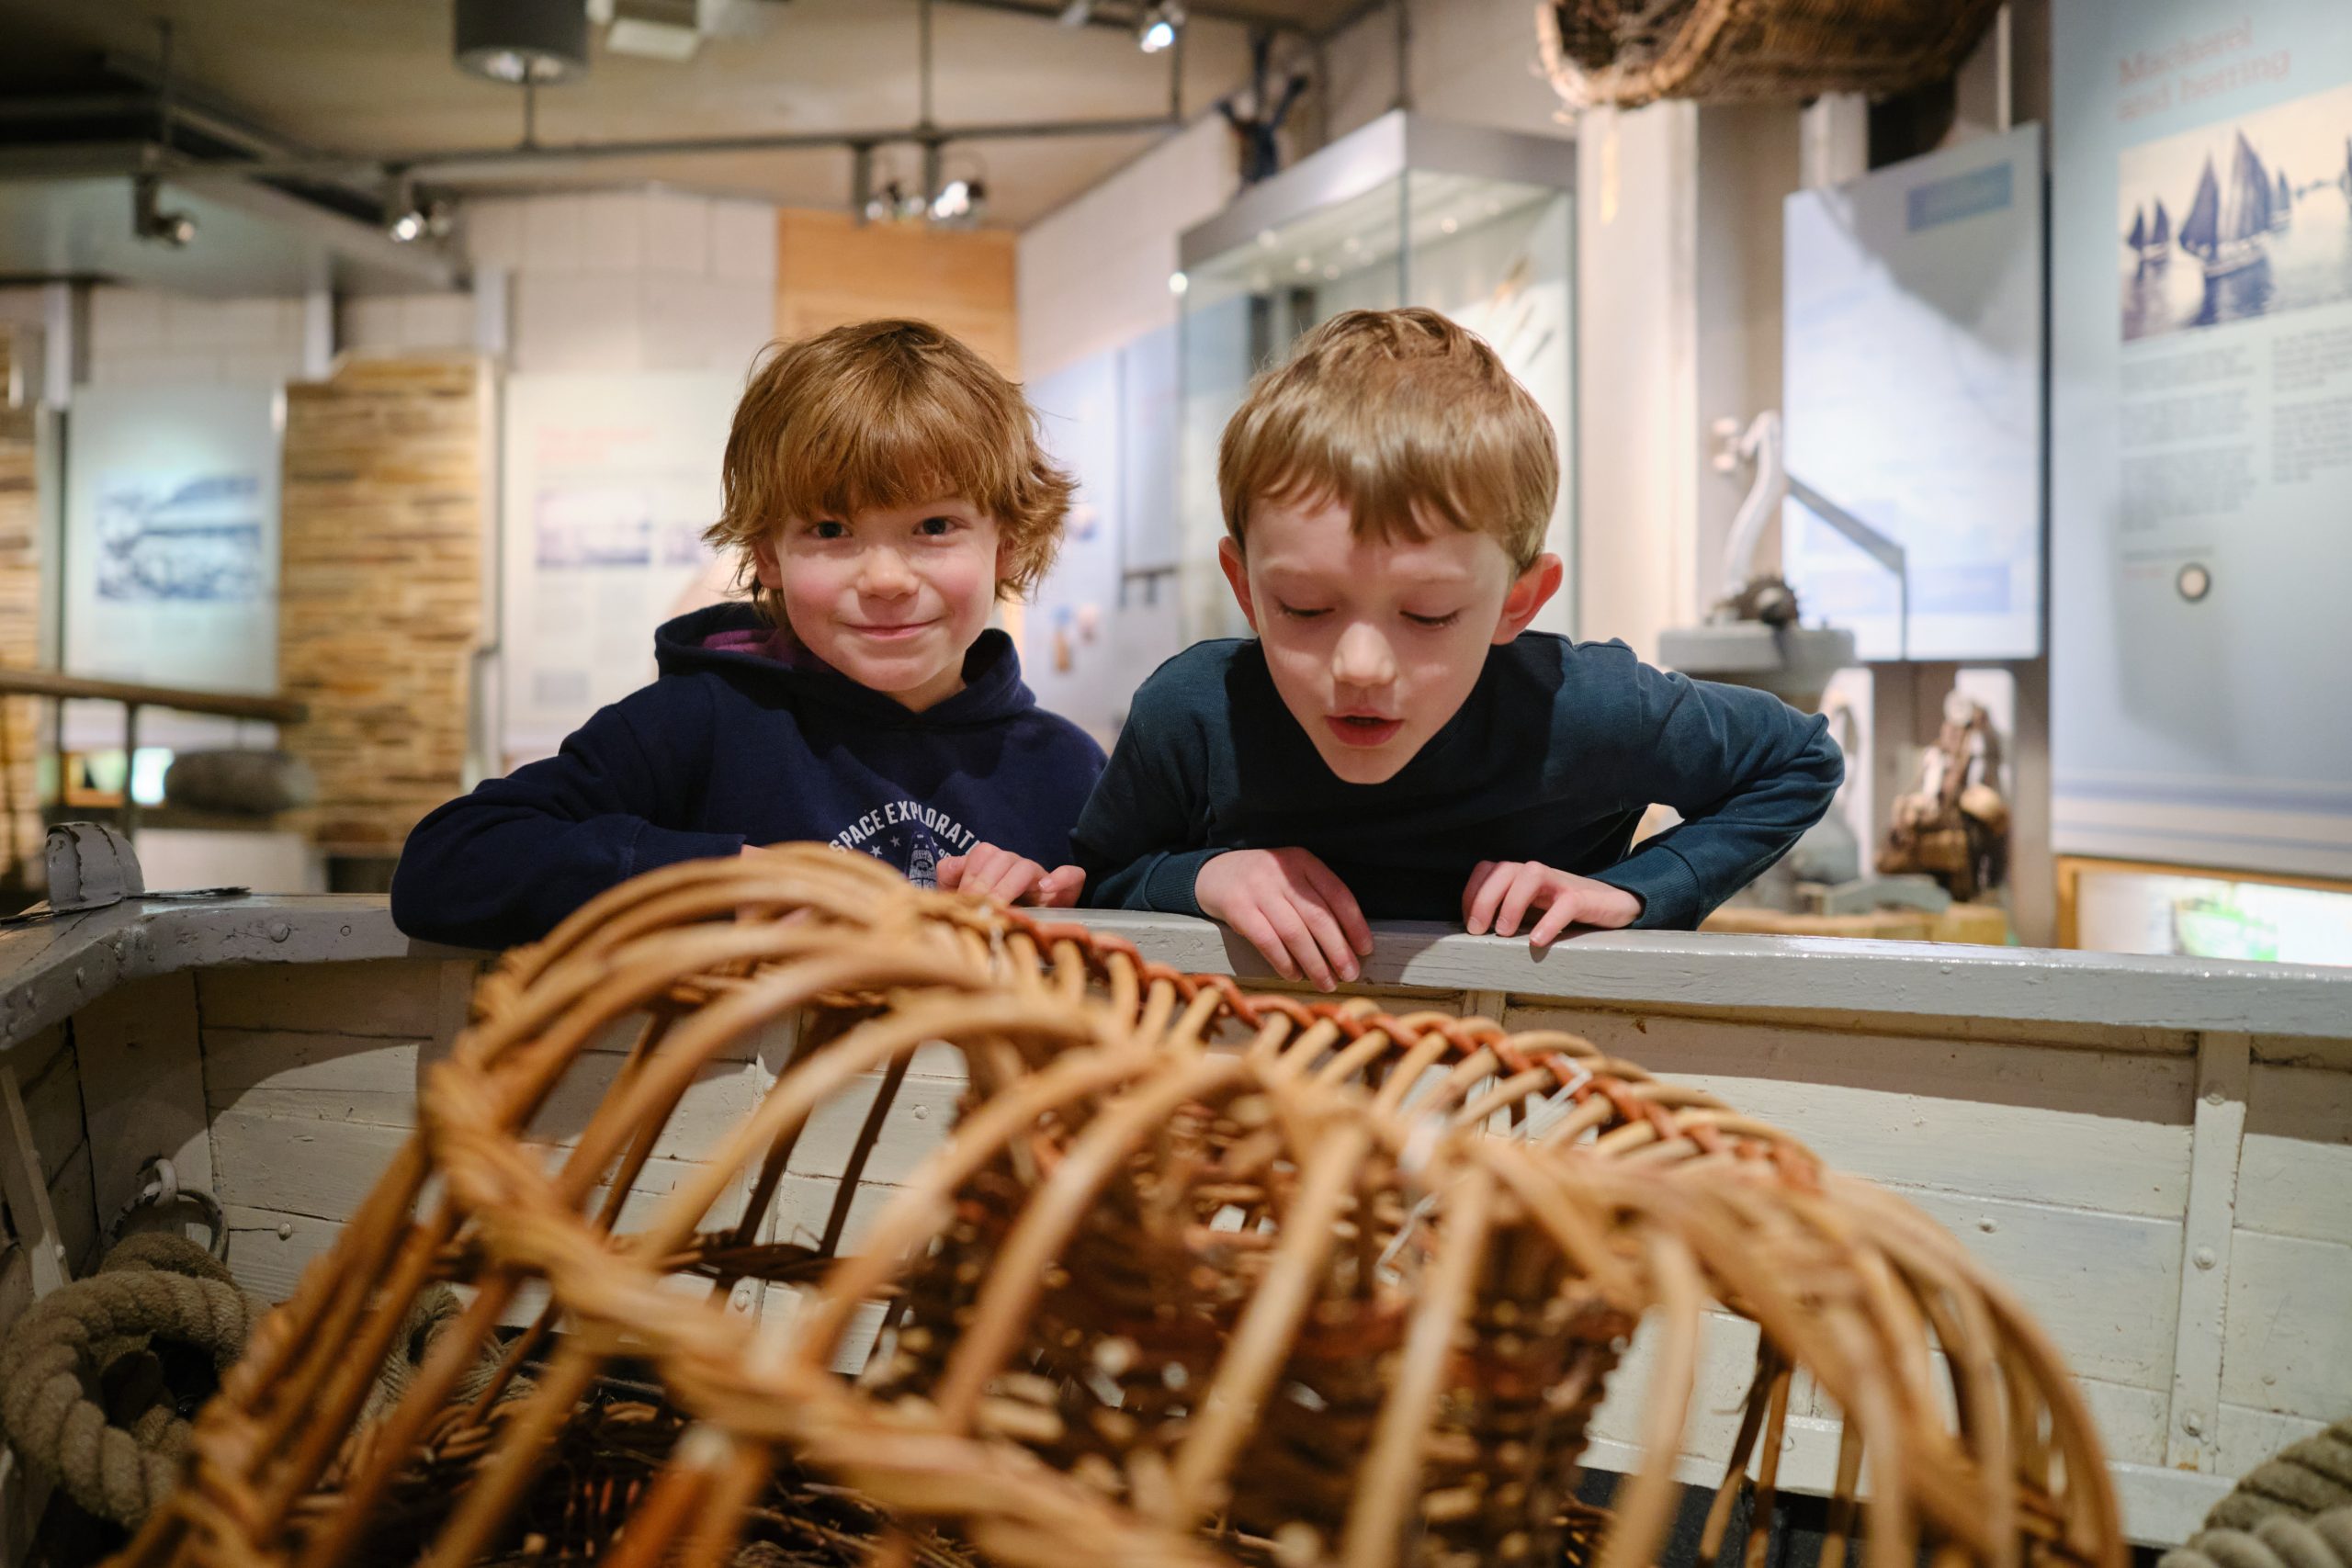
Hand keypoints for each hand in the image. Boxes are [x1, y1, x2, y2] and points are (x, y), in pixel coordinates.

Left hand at [938, 843, 1085, 906]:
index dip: (971, 873)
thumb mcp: (963, 902)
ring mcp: (1041, 877)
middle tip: (978, 907)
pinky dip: (1062, 877)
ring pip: (1026, 866)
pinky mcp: (1067, 889)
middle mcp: (1016, 867)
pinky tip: (1045, 890)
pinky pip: (1072, 874)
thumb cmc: (989, 920)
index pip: (982, 854)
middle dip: (985, 884)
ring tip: (1001, 906)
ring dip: (1010, 885)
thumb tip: (951, 866)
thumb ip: (951, 881)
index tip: (963, 896)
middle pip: (1001, 858)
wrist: (1023, 940)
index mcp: (993, 866)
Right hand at [1194, 848, 1372, 990]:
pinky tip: (1294, 975)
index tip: (1365, 949)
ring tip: (1326, 982)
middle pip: (1318, 917)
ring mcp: (1258, 888)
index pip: (1338, 894)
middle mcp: (1282, 872)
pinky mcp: (1237, 906)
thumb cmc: (1262, 882)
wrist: (1213, 873)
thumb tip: (1348, 942)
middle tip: (1350, 974)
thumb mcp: (1291, 876)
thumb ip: (1315, 898)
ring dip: (1314, 963)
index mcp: (1302, 861)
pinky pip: (1266, 940)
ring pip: (1294, 932)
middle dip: (1338, 950)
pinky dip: (1284, 961)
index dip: (1355, 924)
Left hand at [1462, 860, 1641, 946]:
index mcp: (1522, 877)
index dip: (1472, 893)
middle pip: (1504, 869)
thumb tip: (1474, 934)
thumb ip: (1507, 915)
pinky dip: (1549, 921)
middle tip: (1478, 931)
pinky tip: (1537, 941)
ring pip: (1532, 874)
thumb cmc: (1565, 912)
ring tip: (1505, 933)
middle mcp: (1539, 875)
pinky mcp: (1585, 898)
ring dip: (1512, 902)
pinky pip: (1566, 903)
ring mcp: (1562, 884)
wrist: (1615, 907)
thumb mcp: (1531, 911)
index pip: (1488, 870)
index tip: (1468, 923)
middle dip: (1484, 899)